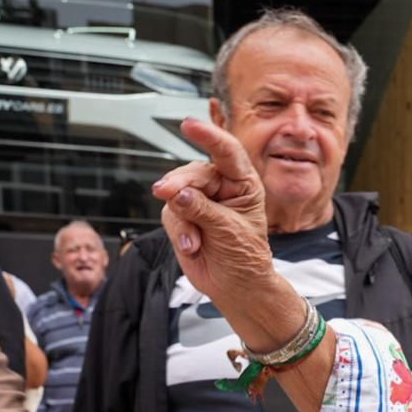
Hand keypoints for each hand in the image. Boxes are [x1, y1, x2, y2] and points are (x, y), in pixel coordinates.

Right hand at [151, 118, 271, 302]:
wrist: (237, 286)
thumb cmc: (245, 258)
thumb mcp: (230, 231)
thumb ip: (202, 209)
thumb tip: (176, 193)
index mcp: (243, 183)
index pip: (227, 152)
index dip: (209, 136)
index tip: (189, 125)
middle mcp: (220, 187)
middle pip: (193, 173)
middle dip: (179, 185)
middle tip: (166, 193)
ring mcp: (199, 200)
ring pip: (176, 194)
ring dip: (182, 219)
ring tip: (194, 242)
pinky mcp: (182, 216)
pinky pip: (171, 215)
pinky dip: (179, 232)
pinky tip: (192, 247)